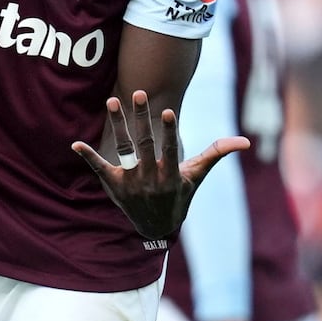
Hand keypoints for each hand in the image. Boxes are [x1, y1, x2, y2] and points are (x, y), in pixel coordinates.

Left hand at [70, 90, 248, 242]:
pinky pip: (99, 168)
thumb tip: (245, 141)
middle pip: (143, 144)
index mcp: (171, 175)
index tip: (166, 111)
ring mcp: (130, 182)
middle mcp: (150, 178)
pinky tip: (76, 143)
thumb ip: (216, 153)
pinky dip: (88, 156)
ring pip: (122, 149)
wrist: (156, 228)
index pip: (169, 150)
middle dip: (140, 118)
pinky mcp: (114, 185)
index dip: (167, 131)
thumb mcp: (197, 176)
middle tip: (137, 92)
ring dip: (117, 124)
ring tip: (112, 100)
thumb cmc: (180, 196)